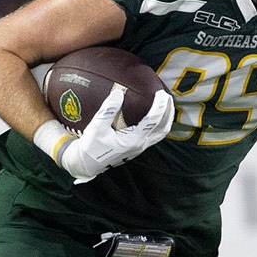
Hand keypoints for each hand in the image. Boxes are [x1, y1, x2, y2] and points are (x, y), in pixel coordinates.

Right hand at [56, 84, 174, 183]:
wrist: (88, 164)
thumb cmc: (91, 146)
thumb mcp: (96, 127)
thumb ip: (108, 110)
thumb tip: (118, 93)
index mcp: (132, 140)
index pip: (152, 120)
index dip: (159, 106)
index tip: (161, 93)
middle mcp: (140, 145)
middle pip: (163, 127)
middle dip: (168, 111)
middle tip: (167, 95)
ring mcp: (140, 148)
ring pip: (161, 133)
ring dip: (166, 118)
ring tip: (166, 104)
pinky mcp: (138, 148)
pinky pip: (155, 136)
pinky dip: (160, 124)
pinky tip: (157, 116)